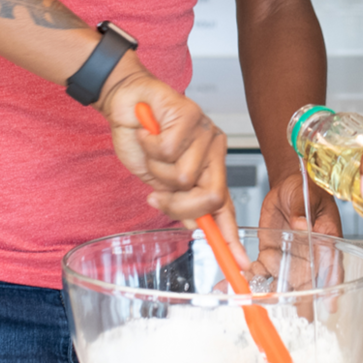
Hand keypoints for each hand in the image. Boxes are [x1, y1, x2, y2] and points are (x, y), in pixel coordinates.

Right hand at [98, 52, 243, 262]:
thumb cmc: (142, 137)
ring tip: (151, 149)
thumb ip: (179, 201)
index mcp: (210, 167)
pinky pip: (170, 151)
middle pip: (212, 198)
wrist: (124, 101)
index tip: (238, 262)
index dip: (230, 236)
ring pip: (185, 177)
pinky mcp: (191, 114)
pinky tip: (149, 132)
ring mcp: (205, 132)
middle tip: (156, 195)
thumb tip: (197, 227)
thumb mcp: (158, 181)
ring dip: (157, 169)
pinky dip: (150, 146)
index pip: (226, 206)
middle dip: (179, 204)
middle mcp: (214, 151)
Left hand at [252, 175, 343, 316]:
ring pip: (280, 285)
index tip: (327, 306)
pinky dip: (245, 280)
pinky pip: (258, 273)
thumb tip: (302, 224)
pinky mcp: (269, 256)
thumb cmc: (306, 190)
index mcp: (325, 244)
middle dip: (298, 303)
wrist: (287, 187)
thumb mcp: (306, 196)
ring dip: (266, 295)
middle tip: (290, 319)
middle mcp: (308, 258)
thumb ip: (303, 210)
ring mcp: (288, 261)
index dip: (330, 288)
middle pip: (306, 286)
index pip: (331, 268)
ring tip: (250, 302)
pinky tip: (231, 285)